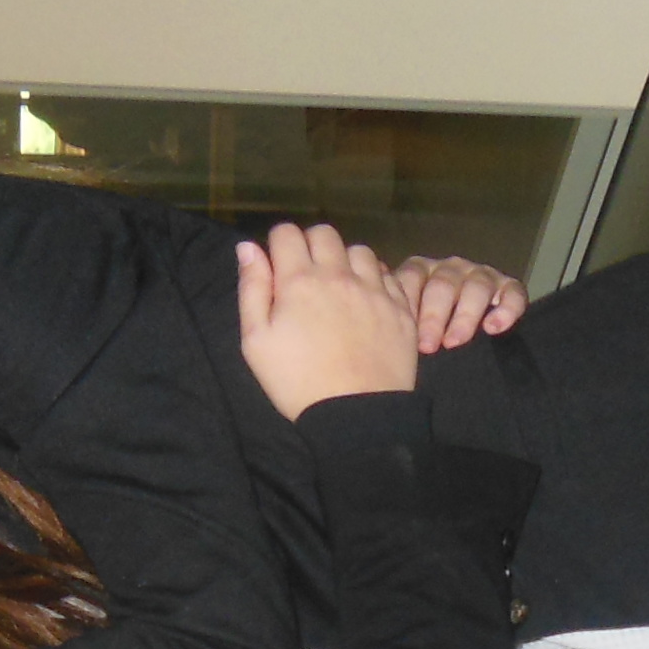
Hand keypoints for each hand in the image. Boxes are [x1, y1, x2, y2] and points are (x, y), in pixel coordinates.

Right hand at [234, 221, 420, 419]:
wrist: (356, 415)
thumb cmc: (297, 382)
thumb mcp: (256, 342)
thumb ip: (252, 289)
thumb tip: (248, 247)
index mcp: (299, 281)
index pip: (286, 233)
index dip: (278, 244)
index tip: (279, 266)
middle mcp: (339, 275)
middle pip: (324, 233)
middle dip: (311, 245)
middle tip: (307, 274)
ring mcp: (374, 289)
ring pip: (359, 250)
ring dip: (345, 260)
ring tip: (340, 287)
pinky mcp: (400, 307)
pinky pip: (388, 274)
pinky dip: (374, 279)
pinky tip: (366, 300)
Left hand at [389, 254, 526, 352]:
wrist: (458, 356)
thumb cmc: (422, 337)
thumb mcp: (399, 323)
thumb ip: (386, 308)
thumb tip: (366, 295)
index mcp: (420, 272)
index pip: (412, 277)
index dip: (408, 303)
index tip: (402, 332)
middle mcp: (449, 269)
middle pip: (443, 283)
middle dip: (434, 316)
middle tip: (427, 347)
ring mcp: (479, 276)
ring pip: (476, 285)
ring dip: (465, 315)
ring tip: (455, 342)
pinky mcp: (507, 288)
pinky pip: (511, 292)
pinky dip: (505, 308)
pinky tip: (493, 329)